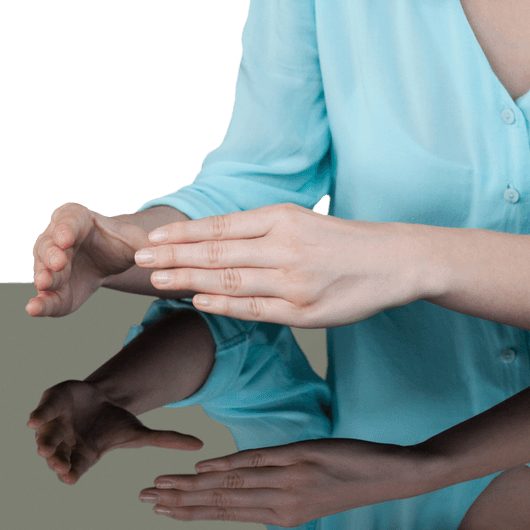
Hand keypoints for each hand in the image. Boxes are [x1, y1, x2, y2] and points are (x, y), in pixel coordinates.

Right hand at [27, 203, 149, 316]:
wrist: (108, 261)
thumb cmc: (119, 243)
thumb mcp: (136, 240)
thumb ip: (148, 244)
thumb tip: (165, 249)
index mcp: (77, 219)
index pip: (69, 220)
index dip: (66, 228)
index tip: (66, 237)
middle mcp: (57, 239)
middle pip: (49, 244)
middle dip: (52, 253)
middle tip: (57, 263)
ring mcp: (50, 264)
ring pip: (43, 268)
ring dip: (43, 276)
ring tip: (45, 283)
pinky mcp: (51, 290)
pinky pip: (43, 296)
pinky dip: (38, 303)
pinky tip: (33, 309)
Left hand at [28, 379, 203, 483]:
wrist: (101, 399)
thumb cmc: (118, 423)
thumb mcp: (141, 433)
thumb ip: (166, 439)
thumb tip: (200, 444)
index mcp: (84, 457)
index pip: (72, 473)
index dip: (68, 475)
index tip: (69, 476)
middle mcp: (65, 447)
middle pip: (55, 459)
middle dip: (55, 462)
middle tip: (58, 463)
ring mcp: (54, 429)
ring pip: (45, 439)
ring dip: (44, 443)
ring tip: (46, 447)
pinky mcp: (48, 411)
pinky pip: (40, 416)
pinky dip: (38, 417)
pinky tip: (34, 420)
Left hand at [134, 203, 431, 327]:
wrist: (391, 261)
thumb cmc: (340, 241)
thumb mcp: (301, 220)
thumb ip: (259, 229)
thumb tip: (210, 238)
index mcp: (281, 218)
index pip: (220, 226)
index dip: (182, 233)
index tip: (152, 237)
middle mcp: (284, 247)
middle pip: (217, 253)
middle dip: (174, 256)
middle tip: (139, 258)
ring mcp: (292, 281)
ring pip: (229, 281)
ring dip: (188, 281)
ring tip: (157, 280)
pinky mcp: (302, 311)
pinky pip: (253, 309)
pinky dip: (222, 305)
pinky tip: (198, 301)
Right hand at [138, 437, 426, 525]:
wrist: (392, 474)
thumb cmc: (349, 478)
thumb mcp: (309, 491)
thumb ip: (276, 488)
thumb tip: (242, 479)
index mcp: (282, 514)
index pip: (226, 514)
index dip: (189, 512)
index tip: (159, 509)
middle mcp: (281, 503)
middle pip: (220, 503)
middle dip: (179, 502)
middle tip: (144, 500)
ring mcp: (290, 482)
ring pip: (232, 485)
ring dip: (193, 486)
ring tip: (162, 485)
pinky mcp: (302, 459)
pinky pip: (259, 462)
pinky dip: (230, 465)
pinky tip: (205, 468)